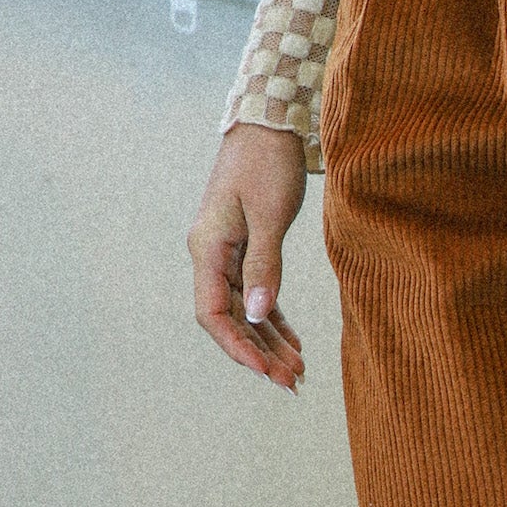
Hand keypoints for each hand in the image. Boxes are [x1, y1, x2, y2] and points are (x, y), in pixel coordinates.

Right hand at [187, 122, 308, 391]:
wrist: (270, 123)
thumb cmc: (267, 162)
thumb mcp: (269, 215)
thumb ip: (264, 265)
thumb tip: (259, 314)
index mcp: (207, 248)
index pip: (213, 313)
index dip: (239, 347)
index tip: (268, 371)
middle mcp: (212, 255)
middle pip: (231, 319)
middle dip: (260, 353)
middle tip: (294, 383)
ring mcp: (227, 253)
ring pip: (246, 310)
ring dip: (270, 342)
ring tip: (299, 371)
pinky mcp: (246, 248)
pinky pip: (257, 294)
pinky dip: (275, 319)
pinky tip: (294, 343)